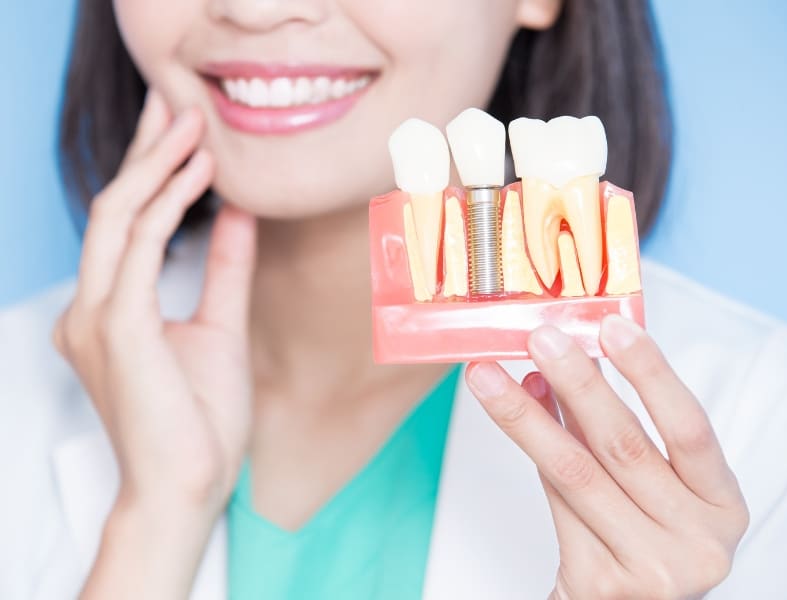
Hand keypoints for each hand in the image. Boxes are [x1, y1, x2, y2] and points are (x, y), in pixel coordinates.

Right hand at [52, 90, 256, 595]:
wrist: (189, 487)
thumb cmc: (199, 420)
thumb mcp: (220, 326)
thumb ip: (223, 268)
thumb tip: (238, 214)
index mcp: (108, 310)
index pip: (124, 223)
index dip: (150, 171)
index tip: (182, 132)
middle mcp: (90, 307)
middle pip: (113, 206)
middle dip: (146, 151)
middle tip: (177, 104)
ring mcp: (96, 316)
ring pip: (118, 216)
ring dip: (157, 165)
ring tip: (194, 124)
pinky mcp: (117, 326)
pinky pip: (138, 246)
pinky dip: (167, 203)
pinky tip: (200, 173)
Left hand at [466, 315, 748, 599]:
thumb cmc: (644, 538)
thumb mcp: (653, 485)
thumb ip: (613, 429)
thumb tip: (557, 367)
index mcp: (722, 505)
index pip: (690, 427)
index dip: (651, 372)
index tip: (612, 326)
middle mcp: (697, 541)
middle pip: (624, 444)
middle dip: (576, 382)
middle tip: (539, 338)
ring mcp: (651, 568)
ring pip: (576, 471)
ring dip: (526, 415)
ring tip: (490, 375)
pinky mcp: (600, 583)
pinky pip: (556, 502)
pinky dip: (532, 452)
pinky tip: (513, 414)